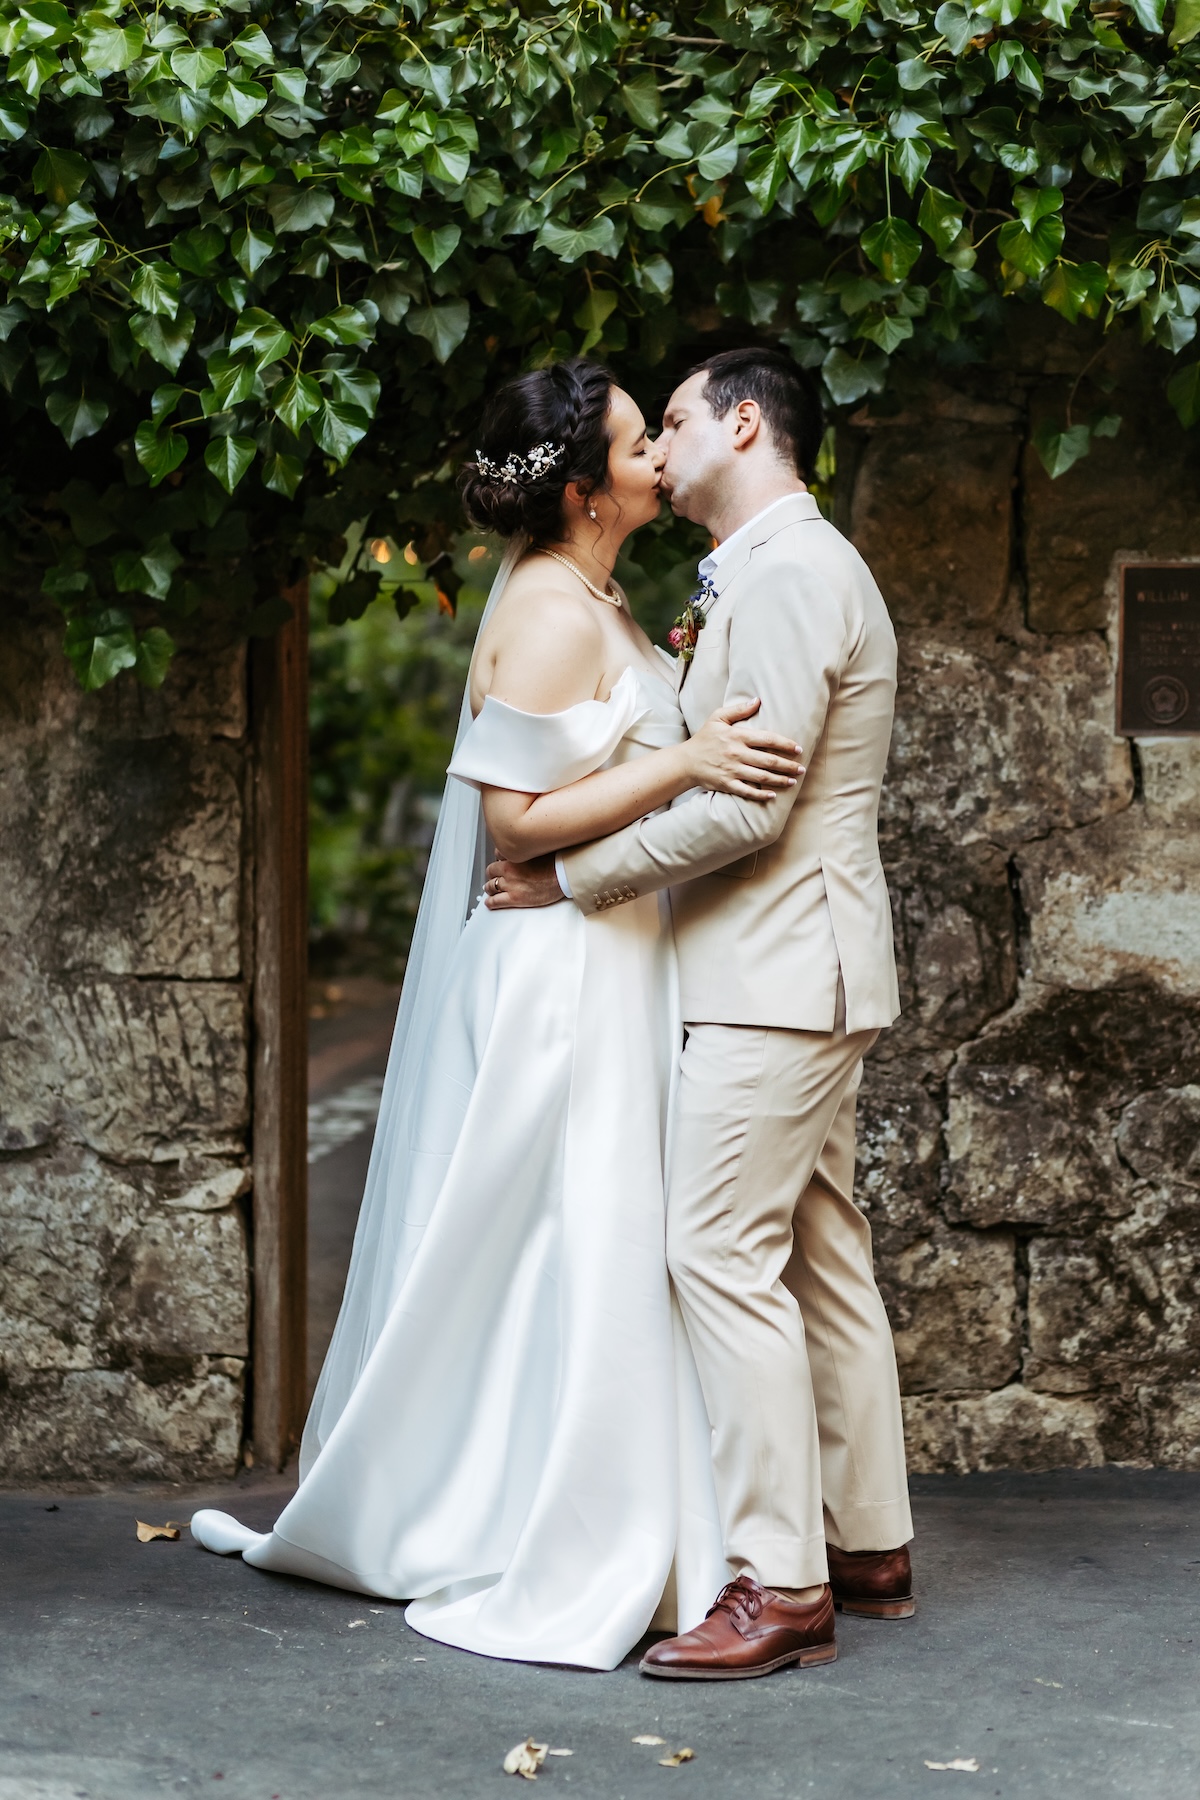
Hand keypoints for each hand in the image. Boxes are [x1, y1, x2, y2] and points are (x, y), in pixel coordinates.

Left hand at [484, 855, 565, 909]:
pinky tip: (489, 902)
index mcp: (514, 855)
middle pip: (491, 870)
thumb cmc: (557, 861)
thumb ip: (528, 848)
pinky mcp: (515, 898)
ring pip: (490, 886)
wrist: (564, 875)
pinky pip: (496, 901)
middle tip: (494, 876)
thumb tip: (525, 846)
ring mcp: (511, 884)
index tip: (501, 860)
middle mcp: (509, 869)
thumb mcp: (539, 847)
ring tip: (491, 889)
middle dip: (493, 873)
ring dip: (490, 887)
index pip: (497, 853)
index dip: (500, 858)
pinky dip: (490, 902)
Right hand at [684, 697, 803, 802]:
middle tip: (801, 769)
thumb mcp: (717, 718)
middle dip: (788, 766)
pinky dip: (761, 794)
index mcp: (737, 736)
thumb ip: (738, 709)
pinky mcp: (726, 784)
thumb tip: (757, 700)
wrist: (685, 762)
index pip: (768, 739)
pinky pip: (747, 791)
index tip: (798, 749)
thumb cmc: (704, 739)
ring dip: (780, 780)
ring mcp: (732, 770)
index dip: (786, 744)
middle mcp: (736, 753)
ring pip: (762, 777)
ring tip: (793, 781)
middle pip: (769, 761)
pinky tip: (773, 794)